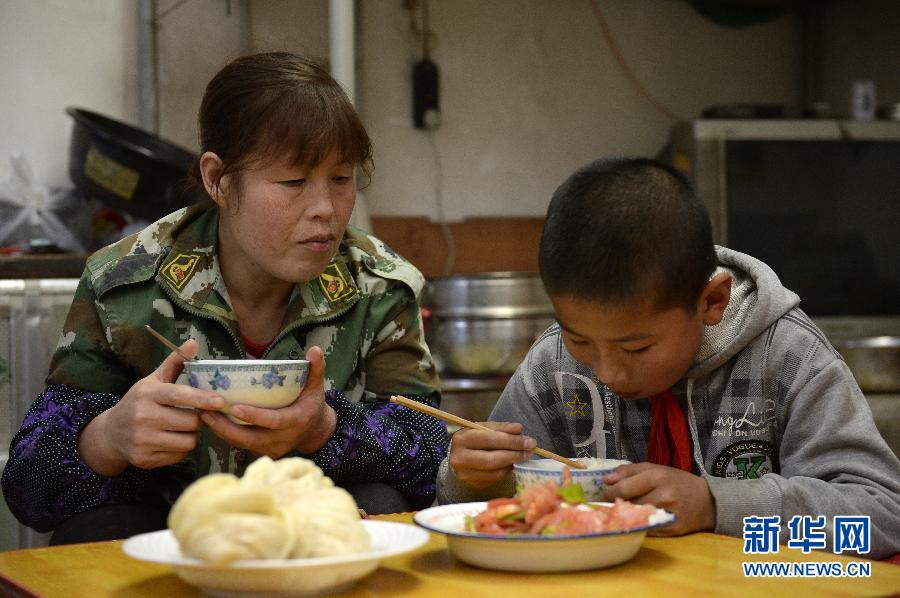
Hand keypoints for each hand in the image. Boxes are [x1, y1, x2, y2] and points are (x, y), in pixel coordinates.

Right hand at [78, 339, 224, 474]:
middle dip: (197, 419)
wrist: (111, 433)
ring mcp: (142, 440)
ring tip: (182, 428)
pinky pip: (179, 456)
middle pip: (190, 422)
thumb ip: (175, 363)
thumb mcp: (154, 381)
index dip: (202, 398)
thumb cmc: (139, 402)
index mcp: (147, 394)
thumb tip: (193, 342)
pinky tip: (171, 440)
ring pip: (188, 441)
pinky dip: (181, 449)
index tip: (220, 401)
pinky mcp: (144, 460)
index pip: (179, 395)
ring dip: (191, 435)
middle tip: (192, 415)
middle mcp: (143, 417)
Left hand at [200, 346, 335, 457]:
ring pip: (242, 443)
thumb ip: (316, 368)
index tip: (233, 407)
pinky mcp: (263, 453)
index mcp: (296, 421)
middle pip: (250, 438)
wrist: (315, 433)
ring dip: (221, 431)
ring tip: (202, 414)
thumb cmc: (312, 405)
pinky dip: (226, 435)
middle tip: (205, 411)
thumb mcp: (316, 386)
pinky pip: (241, 445)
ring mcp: (272, 449)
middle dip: (226, 427)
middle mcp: (282, 439)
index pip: (273, 421)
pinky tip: (212, 422)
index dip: (254, 416)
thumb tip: (314, 349)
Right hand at [448, 422, 535, 487]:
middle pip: (492, 459)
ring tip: (522, 456)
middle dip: (514, 455)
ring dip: (512, 464)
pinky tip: (510, 463)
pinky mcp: (472, 484)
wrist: (457, 455)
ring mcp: (464, 474)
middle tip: (530, 451)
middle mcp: (460, 458)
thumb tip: (519, 429)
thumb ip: (501, 428)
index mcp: (462, 438)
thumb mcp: (483, 428)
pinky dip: (505, 471)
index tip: (529, 441)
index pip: (490, 439)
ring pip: (495, 472)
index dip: (511, 441)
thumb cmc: (472, 439)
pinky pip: (494, 479)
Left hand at [602, 462, 715, 535]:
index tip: (601, 495)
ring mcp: (669, 513)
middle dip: (615, 504)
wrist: (707, 501)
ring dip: (625, 515)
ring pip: (636, 516)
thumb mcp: (656, 469)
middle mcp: (664, 495)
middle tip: (607, 505)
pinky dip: (638, 524)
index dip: (609, 493)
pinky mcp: (672, 529)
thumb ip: (629, 471)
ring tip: (620, 512)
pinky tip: (634, 521)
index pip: (624, 487)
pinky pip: (647, 528)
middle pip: (629, 503)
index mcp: (658, 476)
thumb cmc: (678, 482)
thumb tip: (606, 480)